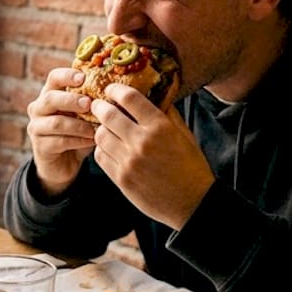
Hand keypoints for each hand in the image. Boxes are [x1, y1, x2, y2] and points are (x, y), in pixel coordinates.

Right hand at [25, 68, 96, 196]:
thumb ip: (93, 103)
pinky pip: (60, 141)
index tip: (83, 78)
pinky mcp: (40, 146)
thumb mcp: (84, 115)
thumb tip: (118, 92)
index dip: (67, 76)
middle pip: (50, 98)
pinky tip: (92, 141)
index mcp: (50, 94)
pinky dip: (78, 140)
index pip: (54, 77)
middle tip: (89, 104)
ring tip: (95, 129)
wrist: (64, 163)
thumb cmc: (77, 132)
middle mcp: (38, 108)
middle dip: (71, 100)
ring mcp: (36, 127)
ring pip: (56, 123)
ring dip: (78, 125)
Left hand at [90, 84, 214, 229]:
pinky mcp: (121, 179)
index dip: (115, 89)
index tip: (110, 88)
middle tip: (98, 105)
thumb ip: (167, 113)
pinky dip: (102, 148)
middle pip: (107, 115)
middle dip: (99, 107)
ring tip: (105, 128)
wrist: (193, 203)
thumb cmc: (191, 167)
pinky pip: (101, 156)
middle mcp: (142, 142)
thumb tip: (153, 93)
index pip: (129, 98)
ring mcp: (129, 162)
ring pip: (100, 136)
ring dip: (100, 129)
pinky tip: (109, 147)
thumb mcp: (185, 134)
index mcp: (160, 127)